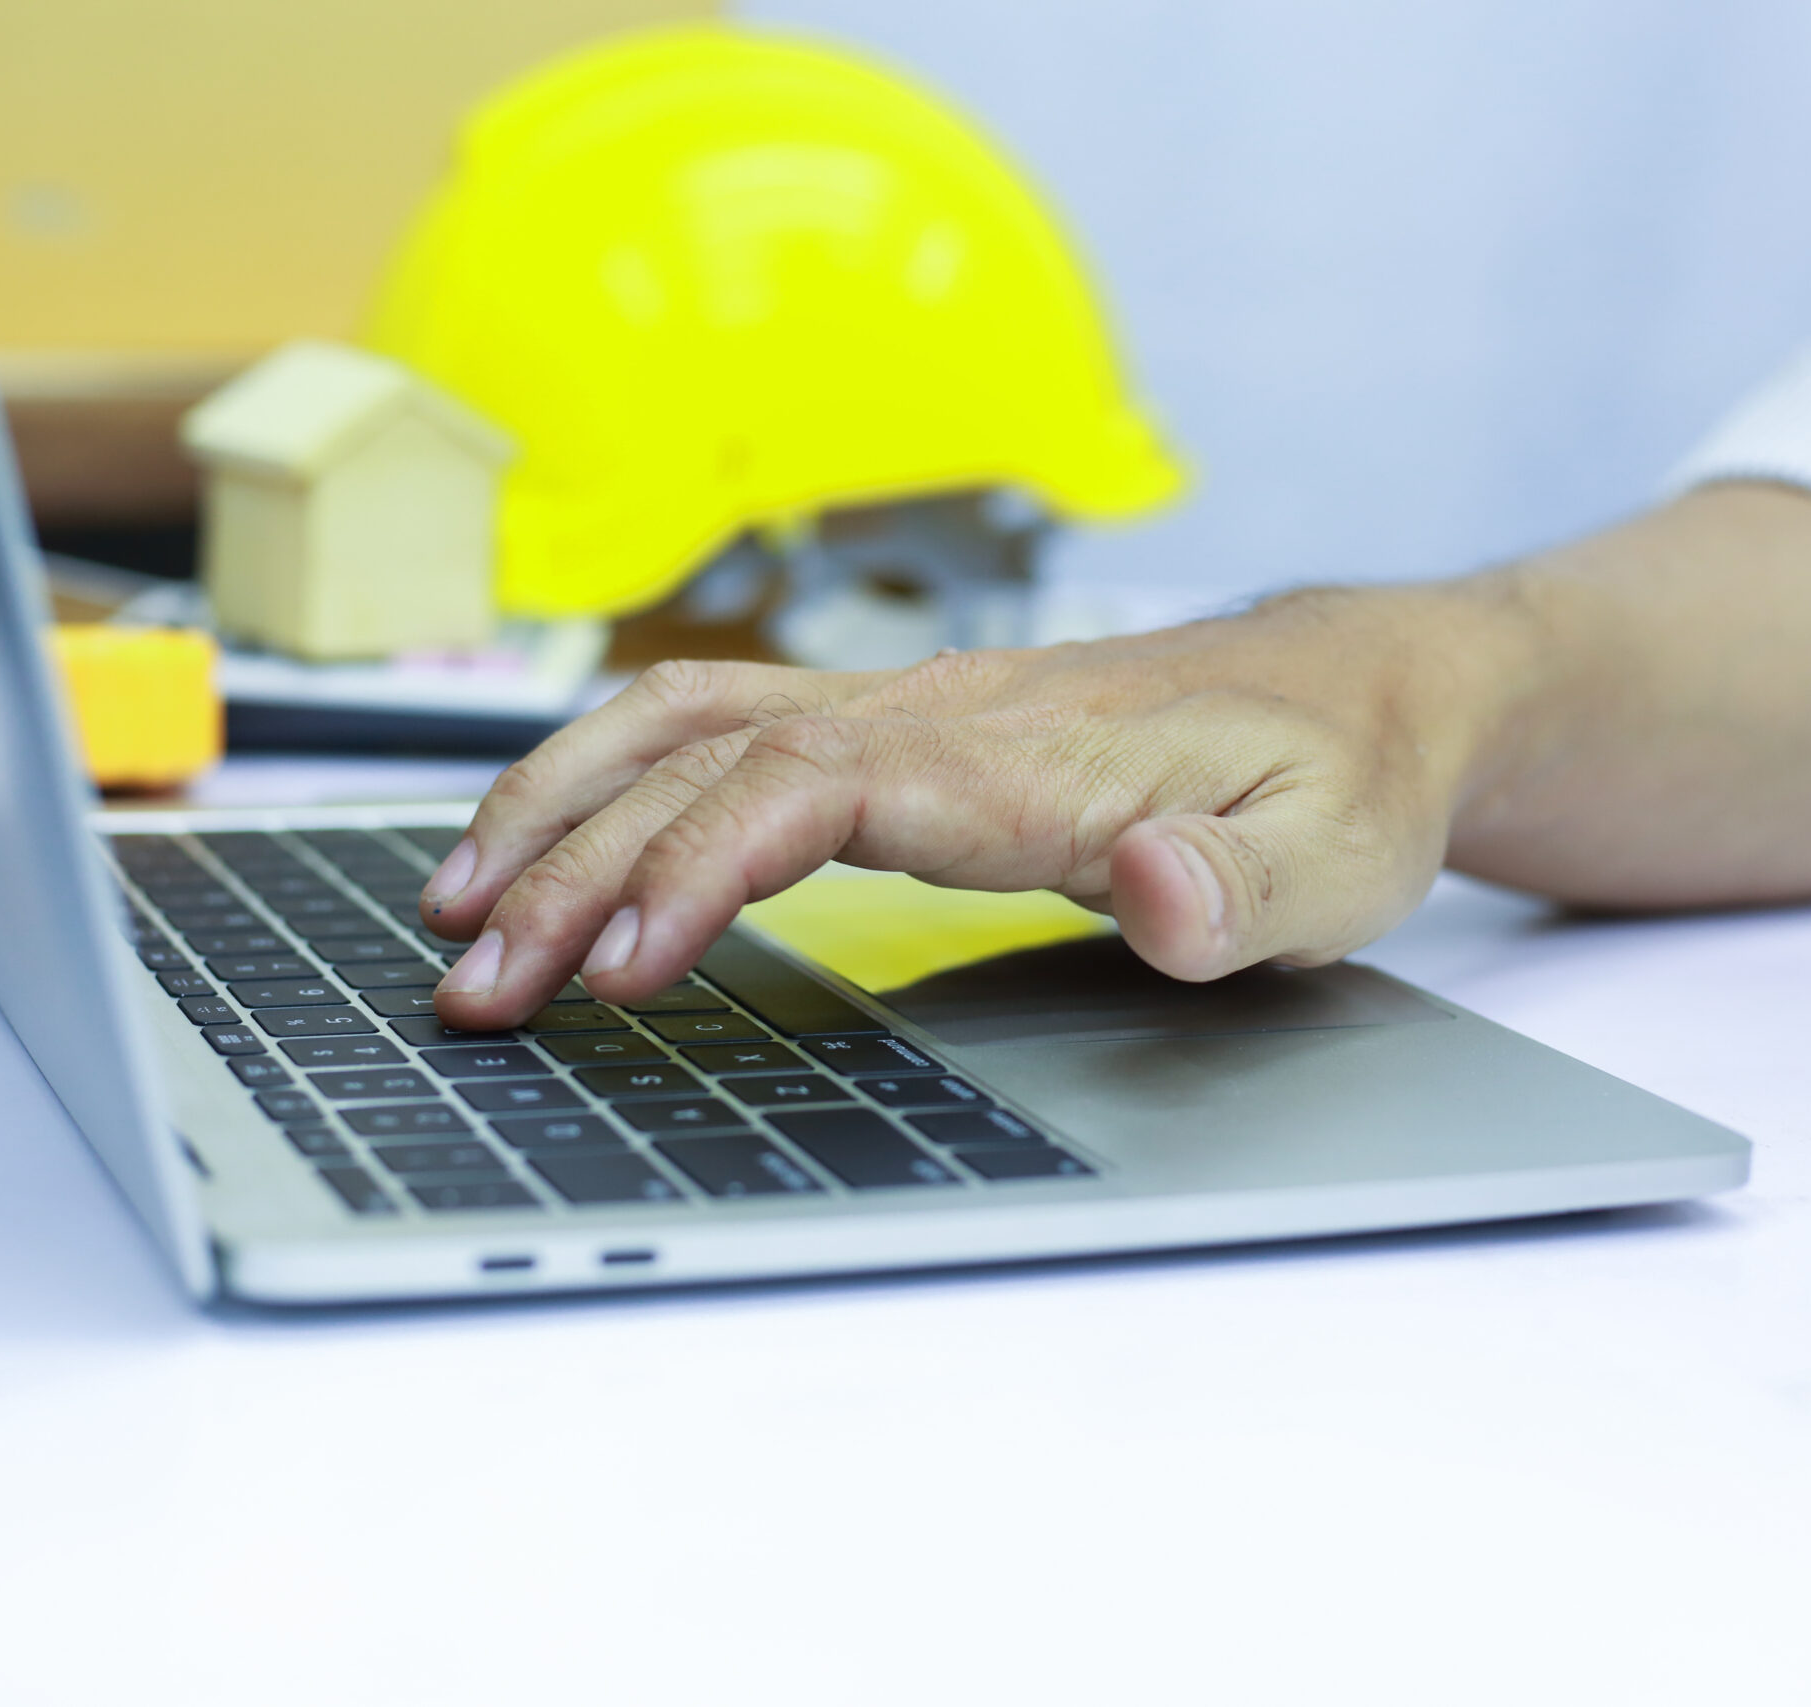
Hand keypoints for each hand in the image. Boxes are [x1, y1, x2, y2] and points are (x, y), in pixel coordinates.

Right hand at [416, 585, 1520, 1026]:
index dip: (697, 868)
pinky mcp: (895, 732)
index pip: (818, 788)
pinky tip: (554, 847)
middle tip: (473, 989)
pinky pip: (720, 729)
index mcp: (1027, 756)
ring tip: (453, 905)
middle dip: (574, 864)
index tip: (612, 967)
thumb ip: (1247, 891)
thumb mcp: (1339, 864)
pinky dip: (613, 778)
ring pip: (689, 721)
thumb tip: (1153, 890)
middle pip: (712, 756)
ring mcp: (908, 713)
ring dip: (562, 804)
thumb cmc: (1339, 781)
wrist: (1357, 688)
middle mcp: (942, 714)